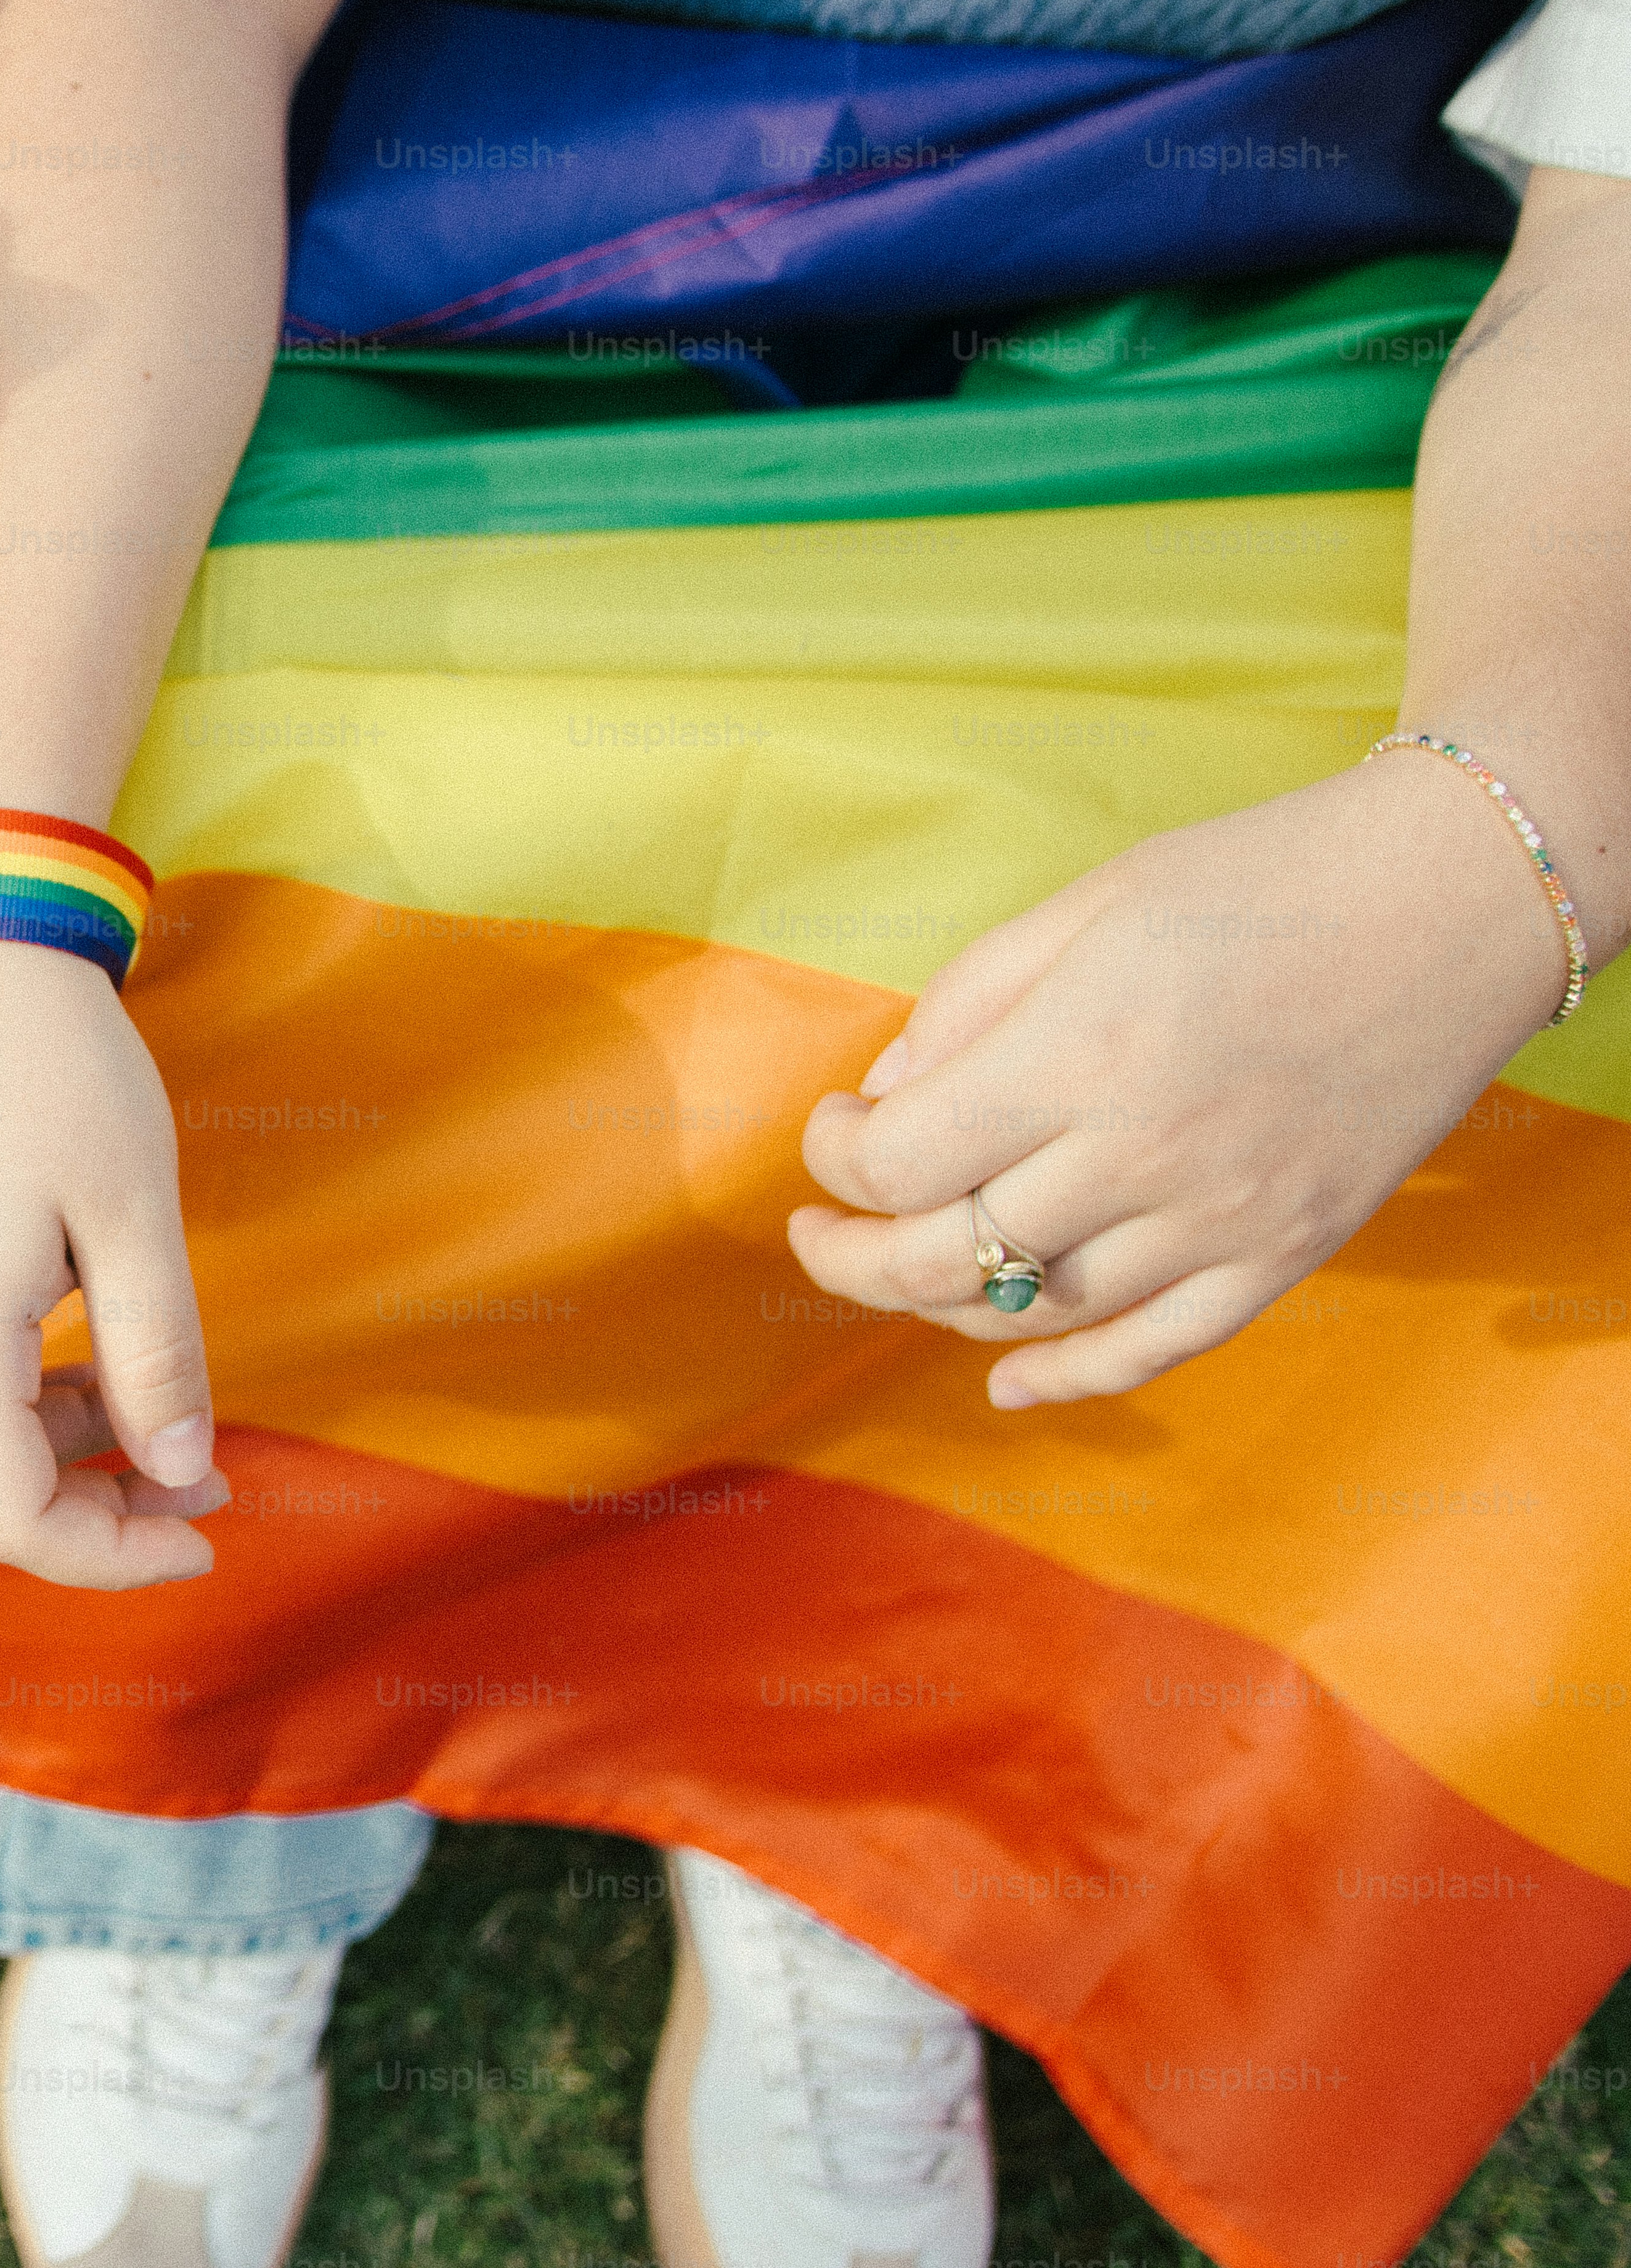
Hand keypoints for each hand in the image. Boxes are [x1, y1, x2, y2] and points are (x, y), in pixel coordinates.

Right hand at [0, 940, 226, 1586]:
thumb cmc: (60, 1071)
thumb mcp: (136, 1218)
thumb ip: (156, 1359)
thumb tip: (180, 1471)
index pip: (9, 1516)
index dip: (107, 1555)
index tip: (201, 1533)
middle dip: (96, 1520)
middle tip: (203, 1491)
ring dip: (67, 1467)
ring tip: (172, 1439)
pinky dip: (33, 1413)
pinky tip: (105, 1376)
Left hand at [788, 751, 1567, 1406]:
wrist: (1452, 903)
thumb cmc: (1255, 883)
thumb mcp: (1083, 910)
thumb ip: (965, 1008)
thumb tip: (888, 1099)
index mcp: (1077, 1058)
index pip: (899, 1164)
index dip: (837, 1157)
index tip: (838, 1125)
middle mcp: (1143, 1155)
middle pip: (943, 1258)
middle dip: (847, 1255)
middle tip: (815, 1229)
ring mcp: (1222, 1218)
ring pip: (1036, 1312)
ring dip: (938, 1305)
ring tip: (897, 1266)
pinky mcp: (1287, 1252)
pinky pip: (1159, 1346)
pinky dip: (1070, 1379)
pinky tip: (1004, 1385)